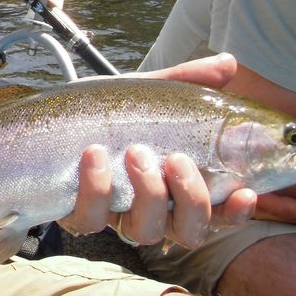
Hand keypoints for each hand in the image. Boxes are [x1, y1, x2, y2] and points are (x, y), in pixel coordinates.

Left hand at [58, 54, 255, 246]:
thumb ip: (186, 81)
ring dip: (147, 194)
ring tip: (134, 151)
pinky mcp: (78, 214)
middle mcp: (152, 209)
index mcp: (176, 186)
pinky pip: (90, 220)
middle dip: (191, 199)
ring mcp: (115, 214)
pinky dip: (94, 188)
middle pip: (190, 231)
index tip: (245, 191)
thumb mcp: (147, 93)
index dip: (236, 212)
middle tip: (174, 159)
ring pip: (145, 231)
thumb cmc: (109, 111)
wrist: (50, 118)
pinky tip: (93, 155)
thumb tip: (228, 63)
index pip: (218, 213)